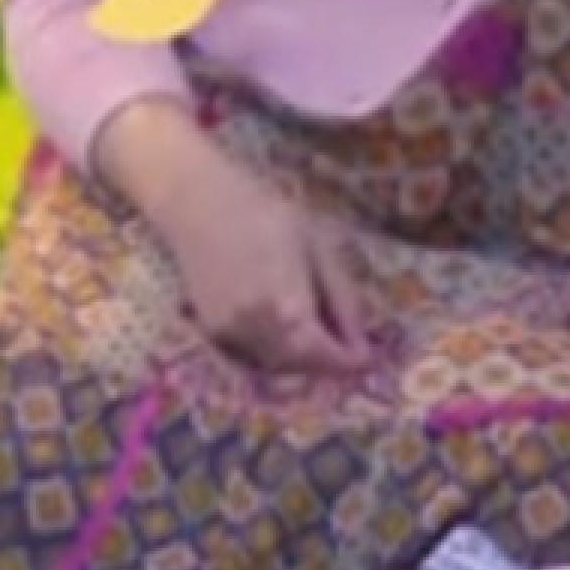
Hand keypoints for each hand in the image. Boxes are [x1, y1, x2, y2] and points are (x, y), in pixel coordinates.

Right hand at [94, 103, 376, 376]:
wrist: (201, 204)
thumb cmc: (268, 215)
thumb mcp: (319, 248)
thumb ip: (343, 298)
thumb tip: (362, 343)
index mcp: (287, 304)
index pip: (323, 355)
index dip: (348, 362)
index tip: (367, 358)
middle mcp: (256, 326)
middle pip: (299, 365)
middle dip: (326, 363)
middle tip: (347, 347)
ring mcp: (229, 330)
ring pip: (274, 364)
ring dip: (301, 359)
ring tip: (321, 336)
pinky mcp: (212, 329)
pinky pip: (251, 353)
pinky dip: (275, 351)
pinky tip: (287, 330)